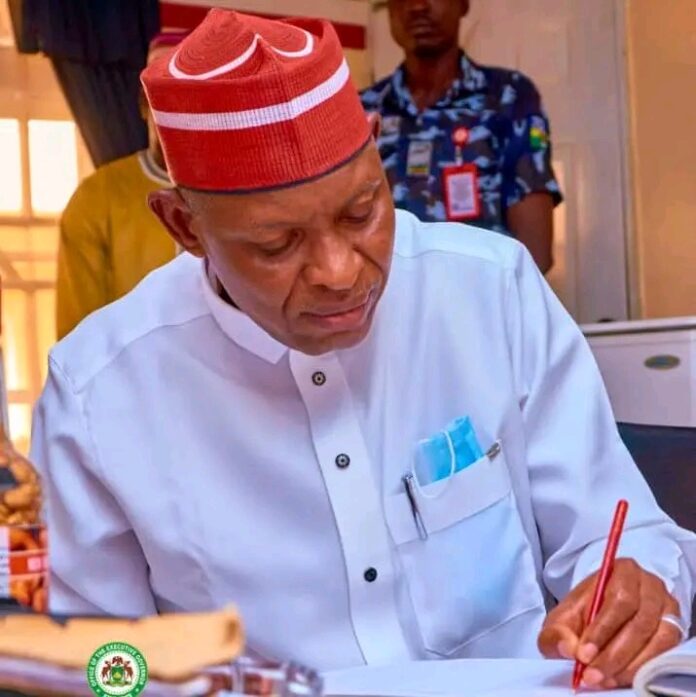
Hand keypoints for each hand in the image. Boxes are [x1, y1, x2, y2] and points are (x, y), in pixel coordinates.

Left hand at [538, 558, 682, 688]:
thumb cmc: (583, 614)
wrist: (599, 615)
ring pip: (655, 639)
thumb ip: (556, 633)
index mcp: (621, 570)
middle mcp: (649, 585)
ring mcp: (665, 607)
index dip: (602, 629)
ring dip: (628, 665)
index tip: (583, 654)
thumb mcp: (562, 619)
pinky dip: (642, 668)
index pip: (618, 599)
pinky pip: (665, 652)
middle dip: (613, 653)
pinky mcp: (674, 628)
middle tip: (592, 673)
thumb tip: (568, 648)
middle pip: (638, 621)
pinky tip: (621, 677)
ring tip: (603, 678)